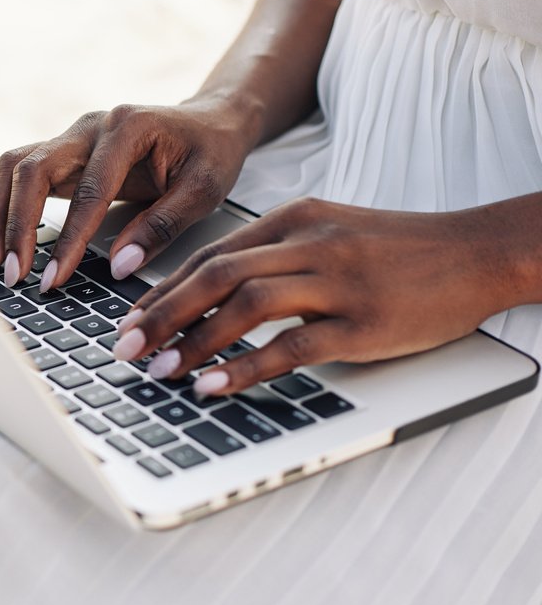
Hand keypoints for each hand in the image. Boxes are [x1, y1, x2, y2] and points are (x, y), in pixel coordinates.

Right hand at [0, 98, 255, 289]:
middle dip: (16, 225)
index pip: (88, 190)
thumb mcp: (205, 190)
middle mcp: (89, 127)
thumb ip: (162, 226)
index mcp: (128, 127)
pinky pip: (17, 175)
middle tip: (12, 272)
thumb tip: (119, 267)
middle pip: (32, 169)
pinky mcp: (62, 154)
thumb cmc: (212, 153)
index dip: (68, 239)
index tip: (54, 279)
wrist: (210, 123)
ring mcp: (71, 137)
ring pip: (13, 168)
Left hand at [112, 198, 516, 394]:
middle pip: (216, 274)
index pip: (211, 254)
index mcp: (294, 219)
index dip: (163, 290)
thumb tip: (212, 293)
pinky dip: (246, 367)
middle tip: (125, 348)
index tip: (130, 321)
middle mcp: (309, 243)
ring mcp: (338, 281)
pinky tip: (213, 385)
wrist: (479, 252)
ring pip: (247, 304)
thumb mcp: (330, 233)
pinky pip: (293, 345)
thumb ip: (275, 255)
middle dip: (161, 313)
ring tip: (159, 370)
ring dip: (194, 339)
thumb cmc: (398, 250)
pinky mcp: (364, 322)